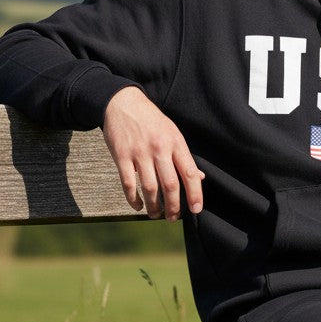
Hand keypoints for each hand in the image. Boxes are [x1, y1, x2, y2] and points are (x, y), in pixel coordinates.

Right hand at [103, 86, 203, 219]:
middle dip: (173, 207)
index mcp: (176, 143)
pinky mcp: (122, 156)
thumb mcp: (173, 133)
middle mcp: (159, 149)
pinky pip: (128, 184)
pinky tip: (138, 206)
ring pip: (150, 188)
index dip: (195, 194)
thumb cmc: (152, 121)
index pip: (190, 173)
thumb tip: (199, 177)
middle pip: (170, 185)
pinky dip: (133, 199)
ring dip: (154, 207)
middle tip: (173, 218)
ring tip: (156, 215)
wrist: (123, 103)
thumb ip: (184, 156)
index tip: (196, 209)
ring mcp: (140, 153)